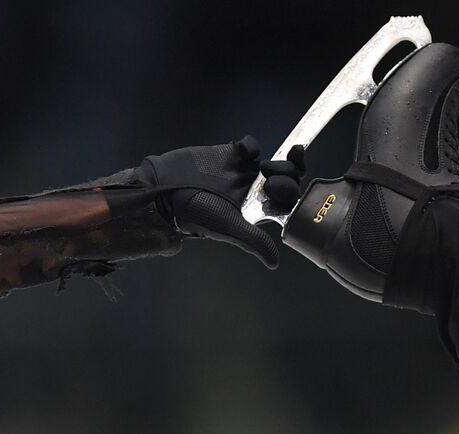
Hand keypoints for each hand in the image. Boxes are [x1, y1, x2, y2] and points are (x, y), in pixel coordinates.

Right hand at [137, 136, 305, 268]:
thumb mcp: (228, 227)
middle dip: (287, 176)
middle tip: (270, 178)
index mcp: (256, 210)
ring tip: (263, 168)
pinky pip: (250, 146)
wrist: (165, 186)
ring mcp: (243, 172)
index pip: (286, 202)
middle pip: (286, 179)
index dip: (293, 194)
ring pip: (273, 162)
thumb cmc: (195, 211)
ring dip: (276, 162)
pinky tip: (242, 152)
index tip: (289, 189)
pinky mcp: (230, 154)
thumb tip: (275, 263)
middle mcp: (254, 192)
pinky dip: (251, 146)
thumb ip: (253, 240)